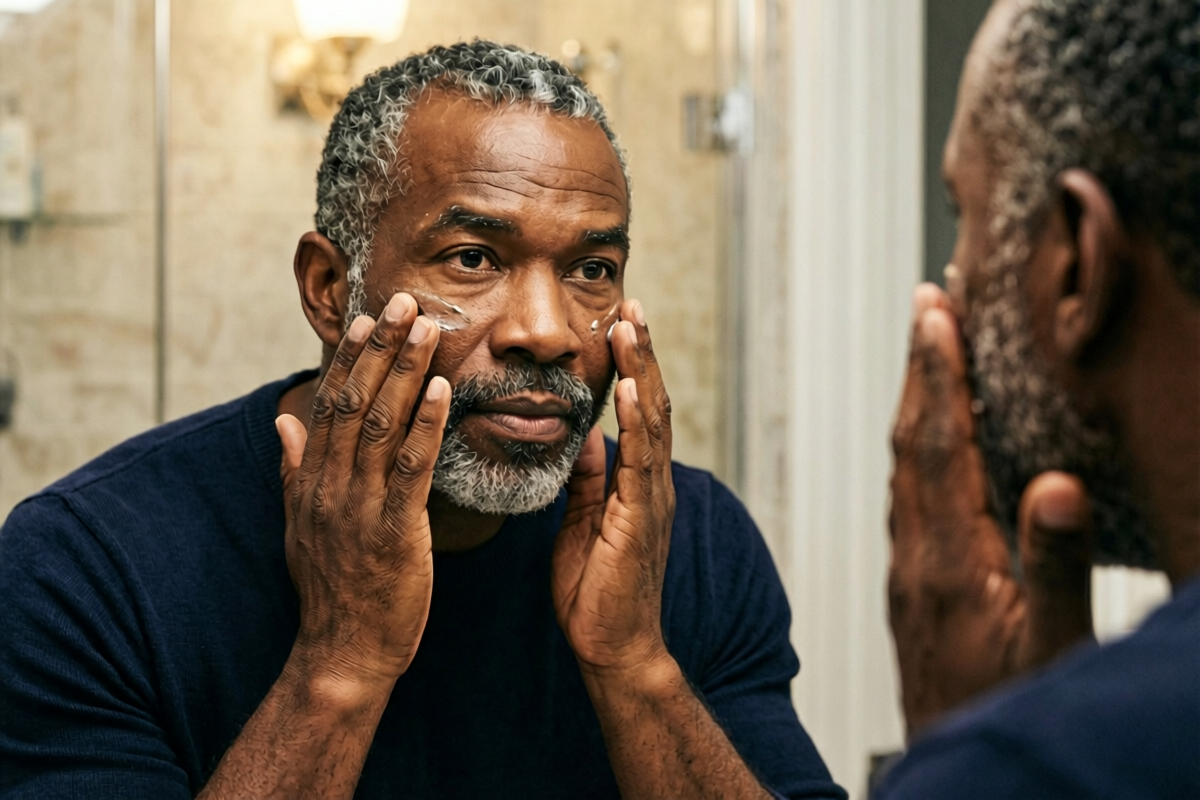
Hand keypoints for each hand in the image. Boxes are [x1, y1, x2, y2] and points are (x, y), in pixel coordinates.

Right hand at [275, 293, 450, 689]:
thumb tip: (285, 420)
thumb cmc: (332, 588)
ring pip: (382, 424)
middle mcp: (330, 485)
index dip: (351, 359)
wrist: (342, 652)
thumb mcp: (301, 524)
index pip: (331, 405)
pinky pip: (411, 469)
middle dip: (381, 348)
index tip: (368, 318)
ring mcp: (359, 507)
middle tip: (404, 301)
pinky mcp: (393, 531)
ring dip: (406, 371)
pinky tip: (442, 390)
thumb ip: (295, 468)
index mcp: (312, 480)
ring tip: (428, 328)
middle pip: (355, 402)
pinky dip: (426, 425)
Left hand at [552, 299, 676, 676]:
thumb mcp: (583, 521)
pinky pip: (641, 463)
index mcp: (637, 482)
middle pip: (653, 403)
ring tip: (632, 326)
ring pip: (654, 422)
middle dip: (642, 352)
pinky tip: (631, 391)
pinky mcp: (641, 519)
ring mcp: (651, 499)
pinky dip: (638, 423)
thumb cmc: (595, 589)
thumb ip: (589, 478)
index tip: (620, 322)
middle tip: (631, 305)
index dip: (632, 365)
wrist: (611, 645)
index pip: (639, 411)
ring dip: (643, 372)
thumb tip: (585, 436)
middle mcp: (652, 482)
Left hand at [887, 284, 1095, 738]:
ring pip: (906, 464)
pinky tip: (931, 440)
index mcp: (949, 556)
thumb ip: (1055, 565)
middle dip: (921, 367)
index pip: (938, 444)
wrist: (954, 758)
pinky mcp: (915, 582)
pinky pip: (909, 493)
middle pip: (912, 441)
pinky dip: (918, 447)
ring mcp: (911, 566)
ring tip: (929, 350)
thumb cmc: (1006, 708)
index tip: (934, 312)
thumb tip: (1056, 483)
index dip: (939, 373)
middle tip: (927, 303)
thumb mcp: (1051, 644)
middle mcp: (918, 552)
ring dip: (917, 401)